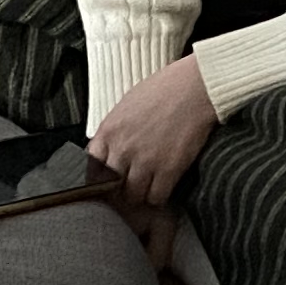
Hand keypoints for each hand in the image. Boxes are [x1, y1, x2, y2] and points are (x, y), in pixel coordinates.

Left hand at [88, 56, 216, 209]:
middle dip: (119, 191)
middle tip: (129, 190)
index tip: (108, 183)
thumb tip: (109, 152)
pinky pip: (156, 197)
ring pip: (133, 196)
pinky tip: (163, 188)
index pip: (91, 169)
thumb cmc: (163, 91)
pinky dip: (159, 197)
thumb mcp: (125, 107)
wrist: (195, 87)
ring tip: (147, 190)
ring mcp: (145, 161)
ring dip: (140, 196)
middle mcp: (122, 149)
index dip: (99, 179)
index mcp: (108, 131)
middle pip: (111, 187)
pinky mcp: (168, 169)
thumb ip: (114, 132)